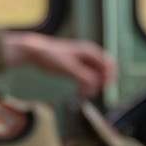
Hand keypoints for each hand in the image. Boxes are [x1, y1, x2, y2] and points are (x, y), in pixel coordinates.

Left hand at [1, 31, 116, 96]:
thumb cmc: (51, 56)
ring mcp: (85, 63)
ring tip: (80, 94)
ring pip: (97, 78)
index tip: (99, 88)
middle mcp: (90, 56)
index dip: (109, 78)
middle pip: (105, 73)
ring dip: (92, 88)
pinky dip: (86, 87)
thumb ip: (83, 75)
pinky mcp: (78, 69)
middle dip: (100, 84)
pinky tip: (78, 93)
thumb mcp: (68, 67)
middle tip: (87, 93)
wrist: (35, 52)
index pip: (110, 65)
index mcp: (90, 51)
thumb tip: (96, 84)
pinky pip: (89, 80)